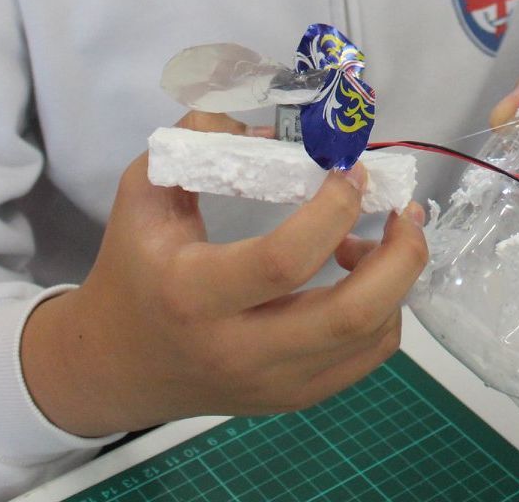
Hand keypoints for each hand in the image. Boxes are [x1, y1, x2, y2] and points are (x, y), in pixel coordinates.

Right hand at [21, 110, 427, 435]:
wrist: (114, 367)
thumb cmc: (130, 268)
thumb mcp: (146, 191)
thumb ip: (200, 140)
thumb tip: (274, 119)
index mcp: (193, 294)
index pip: (284, 260)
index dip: (333, 210)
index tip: (351, 169)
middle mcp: (238, 349)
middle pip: (350, 315)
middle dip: (399, 256)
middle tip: (404, 210)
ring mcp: (271, 382)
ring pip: (370, 339)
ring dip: (397, 279)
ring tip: (386, 236)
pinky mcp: (291, 398)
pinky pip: (366, 359)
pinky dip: (386, 312)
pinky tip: (363, 276)